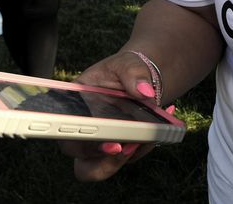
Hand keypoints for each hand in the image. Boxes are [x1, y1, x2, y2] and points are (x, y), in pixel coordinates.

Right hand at [58, 51, 160, 181]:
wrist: (139, 76)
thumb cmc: (123, 70)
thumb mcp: (126, 64)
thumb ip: (133, 74)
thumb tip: (145, 92)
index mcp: (75, 109)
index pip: (68, 136)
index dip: (85, 146)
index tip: (113, 145)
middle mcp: (85, 132)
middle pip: (84, 167)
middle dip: (109, 163)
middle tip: (133, 146)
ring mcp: (102, 143)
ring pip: (109, 167)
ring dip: (132, 154)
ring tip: (154, 133)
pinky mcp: (121, 147)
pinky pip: (131, 156)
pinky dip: (148, 143)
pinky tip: (164, 123)